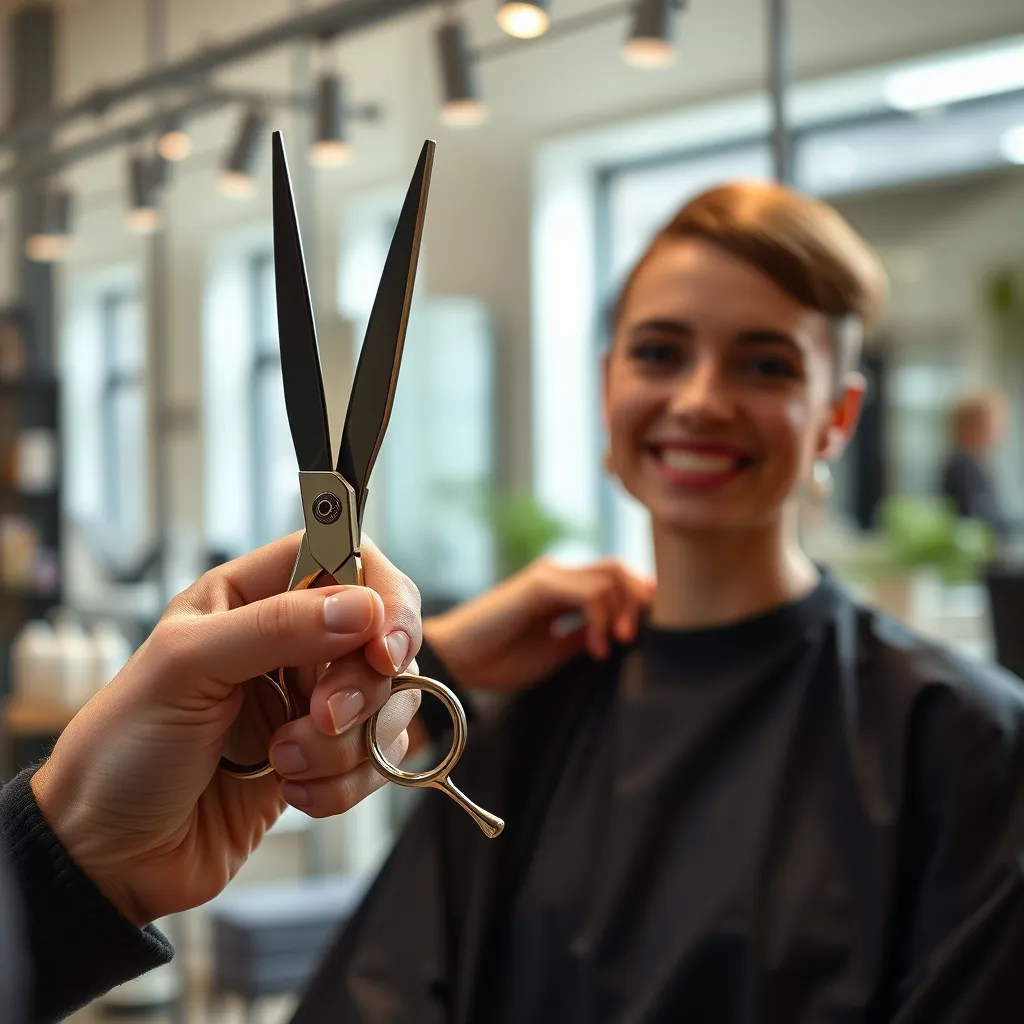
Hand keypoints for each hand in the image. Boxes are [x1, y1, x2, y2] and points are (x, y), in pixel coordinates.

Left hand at [30, 533, 420, 927]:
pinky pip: (375, 760)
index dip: (379, 595)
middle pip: (379, 636)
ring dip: (344, 745)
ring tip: (283, 763)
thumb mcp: (186, 669)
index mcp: (249, 596)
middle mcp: (288, 644)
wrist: (109, 858)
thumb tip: (363, 608)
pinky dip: (344, 784)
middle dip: (360, 686)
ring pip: (385, 704)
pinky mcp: (322, 759)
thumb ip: (276, 627)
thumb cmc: (121, 752)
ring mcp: (308, 704)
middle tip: (320, 717)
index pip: (346, 559)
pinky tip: (293, 792)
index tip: (382, 645)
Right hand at [424, 557, 653, 692]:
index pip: (614, 579)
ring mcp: (549, 577)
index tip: (645, 635)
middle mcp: (559, 576)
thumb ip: (585, 636)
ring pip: (610, 575)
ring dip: (622, 612)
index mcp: (564, 590)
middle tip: (633, 639)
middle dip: (638, 601)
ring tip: (612, 646)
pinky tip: (595, 647)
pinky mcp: (540, 585)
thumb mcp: (556, 651)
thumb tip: (621, 634)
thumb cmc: (500, 660)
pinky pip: (588, 591)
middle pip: (619, 569)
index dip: (638, 599)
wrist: (457, 661)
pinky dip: (601, 618)